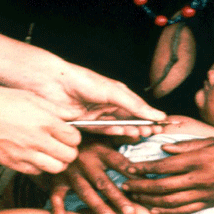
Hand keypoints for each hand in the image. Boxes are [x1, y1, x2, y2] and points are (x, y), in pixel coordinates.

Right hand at [0, 86, 81, 175]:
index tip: (67, 132)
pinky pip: (37, 172)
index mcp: (44, 120)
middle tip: (61, 144)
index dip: (74, 135)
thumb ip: (56, 108)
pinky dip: (40, 166)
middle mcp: (37, 139)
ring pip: (57, 168)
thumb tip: (76, 114)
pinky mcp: (13, 164)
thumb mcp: (29, 97)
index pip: (75, 137)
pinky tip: (34, 155)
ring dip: (57, 162)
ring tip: (50, 152)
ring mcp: (25, 154)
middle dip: (69, 150)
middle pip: (70, 156)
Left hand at [28, 61, 165, 139]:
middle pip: (127, 119)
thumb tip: (156, 114)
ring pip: (116, 127)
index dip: (149, 116)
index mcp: (114, 94)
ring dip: (128, 130)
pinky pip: (100, 131)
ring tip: (140, 133)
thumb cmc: (82, 80)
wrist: (53, 84)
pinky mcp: (83, 124)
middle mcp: (105, 105)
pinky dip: (111, 132)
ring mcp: (95, 115)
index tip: (161, 124)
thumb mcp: (112, 91)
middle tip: (152, 132)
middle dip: (141, 126)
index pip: (136, 108)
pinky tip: (122, 133)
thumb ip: (134, 104)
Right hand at [48, 140, 138, 213]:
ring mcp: (71, 172)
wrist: (54, 138)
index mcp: (99, 150)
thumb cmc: (86, 140)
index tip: (145, 185)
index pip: (119, 162)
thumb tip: (140, 135)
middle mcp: (86, 161)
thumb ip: (121, 137)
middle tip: (131, 213)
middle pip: (103, 181)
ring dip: (97, 205)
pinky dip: (56, 207)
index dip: (131, 173)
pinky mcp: (57, 180)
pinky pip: (56, 194)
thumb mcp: (102, 135)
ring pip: (85, 191)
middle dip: (117, 197)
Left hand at [120, 139, 213, 213]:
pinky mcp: (208, 203)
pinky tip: (154, 209)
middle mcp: (199, 179)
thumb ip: (186, 145)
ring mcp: (204, 193)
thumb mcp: (210, 140)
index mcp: (198, 160)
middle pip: (162, 186)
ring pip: (170, 201)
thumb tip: (164, 147)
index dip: (144, 167)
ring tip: (135, 196)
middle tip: (125, 185)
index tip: (130, 167)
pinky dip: (167, 211)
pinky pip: (184, 210)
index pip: (164, 166)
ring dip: (149, 200)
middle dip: (141, 186)